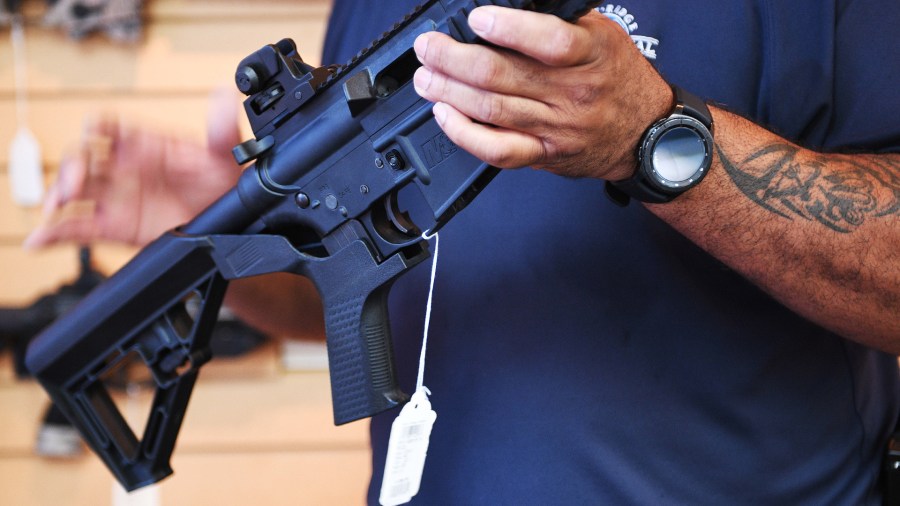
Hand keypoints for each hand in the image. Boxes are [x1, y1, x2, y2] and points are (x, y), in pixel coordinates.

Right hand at [25, 87, 243, 247]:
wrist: (232, 227)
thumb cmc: (224, 186)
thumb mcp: (226, 157)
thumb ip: (222, 129)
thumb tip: (222, 97)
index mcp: (146, 145)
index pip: (113, 126)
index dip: (100, 125)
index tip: (95, 128)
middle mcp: (126, 168)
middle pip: (84, 157)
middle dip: (72, 166)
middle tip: (74, 184)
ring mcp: (118, 197)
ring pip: (74, 190)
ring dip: (58, 195)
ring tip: (54, 208)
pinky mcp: (116, 226)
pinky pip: (78, 227)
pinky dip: (54, 233)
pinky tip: (39, 239)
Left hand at [412, 6, 671, 179]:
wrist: (644, 134)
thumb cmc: (618, 78)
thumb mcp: (603, 35)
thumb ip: (561, 19)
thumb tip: (510, 3)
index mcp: (593, 54)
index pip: (551, 41)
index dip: (509, 29)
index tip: (477, 18)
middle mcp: (573, 92)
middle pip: (503, 76)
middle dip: (454, 59)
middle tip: (428, 47)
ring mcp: (556, 127)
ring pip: (492, 110)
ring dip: (449, 91)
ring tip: (425, 77)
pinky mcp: (543, 154)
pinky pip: (498, 150)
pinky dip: (465, 134)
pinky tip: (444, 114)